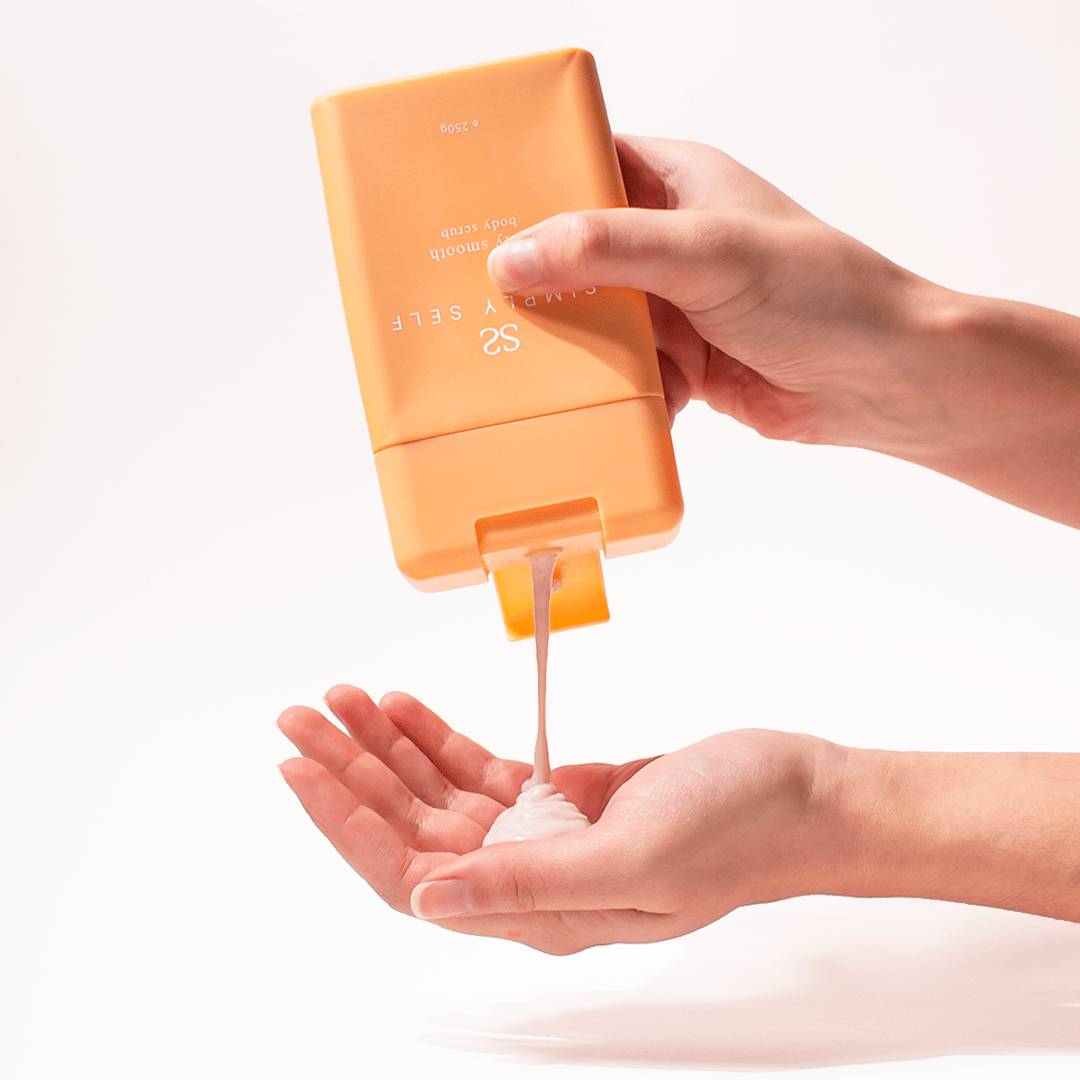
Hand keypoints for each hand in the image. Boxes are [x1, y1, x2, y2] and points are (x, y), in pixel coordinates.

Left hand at [277, 684, 836, 953]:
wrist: (800, 794)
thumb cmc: (739, 829)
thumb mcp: (638, 855)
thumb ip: (532, 882)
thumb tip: (432, 900)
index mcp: (541, 907)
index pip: (415, 875)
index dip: (351, 826)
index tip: (304, 773)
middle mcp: (530, 876)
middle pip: (413, 828)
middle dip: (352, 773)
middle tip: (303, 719)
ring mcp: (545, 835)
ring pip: (440, 793)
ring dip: (388, 747)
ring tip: (343, 700)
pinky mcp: (563, 797)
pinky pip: (480, 768)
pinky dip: (438, 737)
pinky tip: (404, 709)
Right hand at [489, 133, 934, 446]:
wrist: (883, 382)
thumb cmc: (820, 293)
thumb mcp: (706, 254)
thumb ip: (609, 249)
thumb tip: (513, 257)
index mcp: (676, 182)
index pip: (583, 165)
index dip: (527, 186)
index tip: (469, 215)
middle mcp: (669, 241)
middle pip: (574, 254)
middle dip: (535, 283)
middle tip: (473, 303)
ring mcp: (674, 305)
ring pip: (593, 321)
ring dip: (570, 347)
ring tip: (518, 365)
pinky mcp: (682, 363)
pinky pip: (622, 374)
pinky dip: (609, 392)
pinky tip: (590, 407)